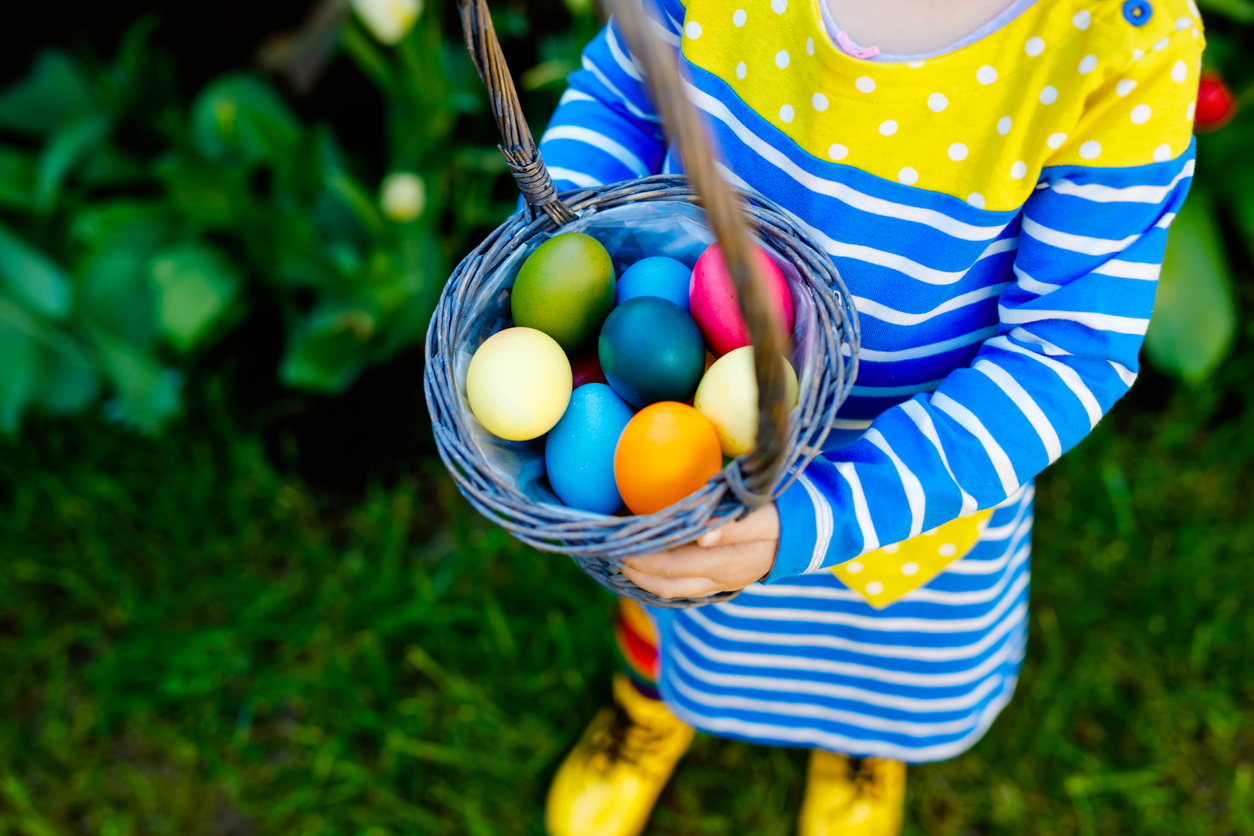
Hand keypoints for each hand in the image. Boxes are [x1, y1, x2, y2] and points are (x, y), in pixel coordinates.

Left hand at [620, 504, 779, 599]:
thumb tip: (703, 537)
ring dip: (644, 579)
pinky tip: (647, 568)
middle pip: (665, 584)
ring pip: (672, 590)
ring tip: (621, 563)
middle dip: (633, 571)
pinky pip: (684, 586)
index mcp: (725, 564)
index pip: (670, 566)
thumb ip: (736, 527)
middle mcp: (719, 580)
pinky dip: (661, 580)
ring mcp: (721, 584)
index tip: (616, 543)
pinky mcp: (723, 580)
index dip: (640, 559)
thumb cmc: (786, 517)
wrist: (814, 534)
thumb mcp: (765, 517)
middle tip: (608, 553)